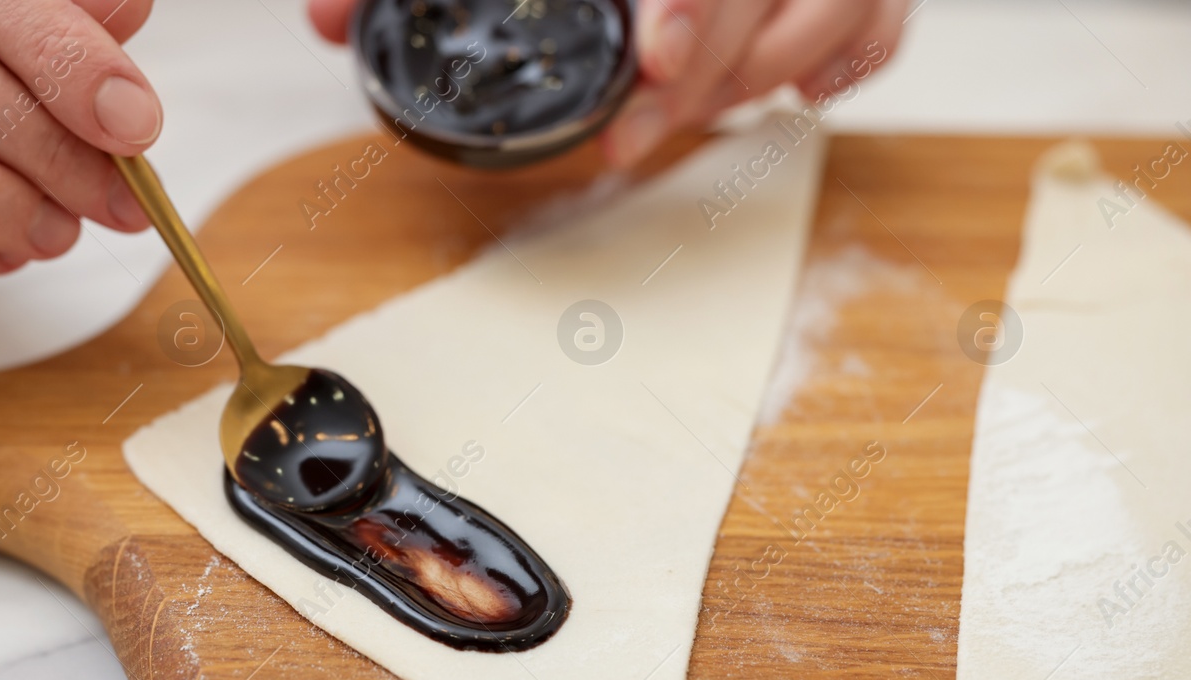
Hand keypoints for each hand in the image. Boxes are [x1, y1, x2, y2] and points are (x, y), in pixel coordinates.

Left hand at [306, 0, 905, 167]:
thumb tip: (322, 22)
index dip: (693, 8)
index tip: (654, 59)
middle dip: (704, 76)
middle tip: (635, 140)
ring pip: (842, 0)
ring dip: (771, 73)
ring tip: (684, 121)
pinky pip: (884, 15)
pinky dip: (851, 58)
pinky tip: (793, 94)